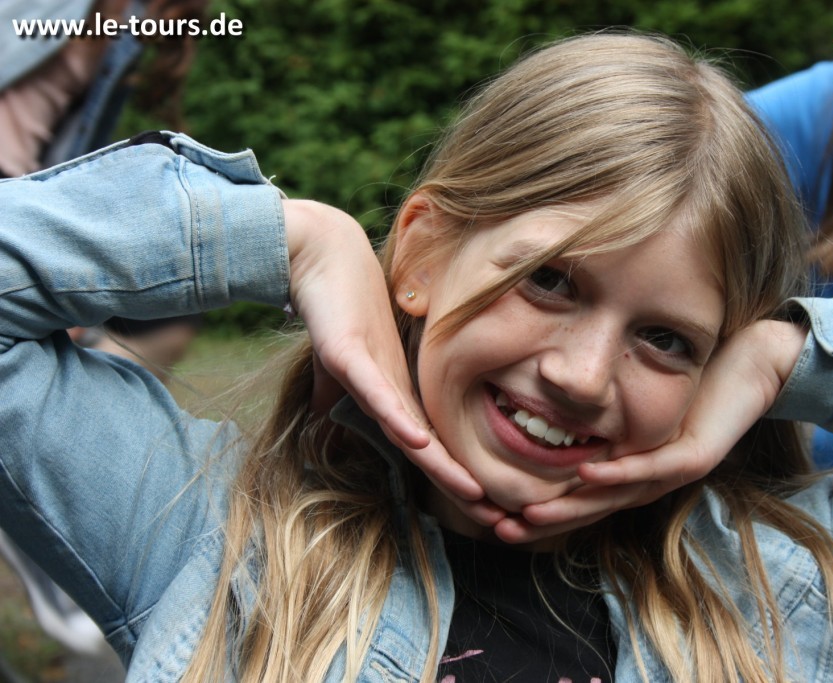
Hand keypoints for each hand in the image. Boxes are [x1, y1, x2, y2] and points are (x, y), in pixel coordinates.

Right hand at [282, 199, 504, 525]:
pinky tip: (421, 443)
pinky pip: (378, 393)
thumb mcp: (341, 364)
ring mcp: (378, 370)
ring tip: (478, 496)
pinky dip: (399, 420)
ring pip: (417, 427)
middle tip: (506, 523)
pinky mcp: (351, 354)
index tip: (488, 515)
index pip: (433, 449)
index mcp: (400, 392)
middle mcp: (398, 386)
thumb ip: (342, 393)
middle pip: (437, 448)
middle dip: (467, 487)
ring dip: (447, 465)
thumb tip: (330, 419)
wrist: (322, 254)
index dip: (458, 482)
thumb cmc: (337, 307)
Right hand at [492, 319, 808, 543]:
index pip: (579, 496)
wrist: (756, 357)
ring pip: (616, 498)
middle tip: (500, 530)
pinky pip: (652, 467)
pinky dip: (617, 473)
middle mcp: (652, 477)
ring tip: (527, 514)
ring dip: (572, 508)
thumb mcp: (632, 386)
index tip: (495, 515)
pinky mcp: (696, 455)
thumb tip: (544, 389)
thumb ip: (595, 399)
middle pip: (591, 508)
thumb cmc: (692, 369)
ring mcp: (674, 470)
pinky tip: (583, 474)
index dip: (540, 509)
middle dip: (544, 521)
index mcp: (635, 467)